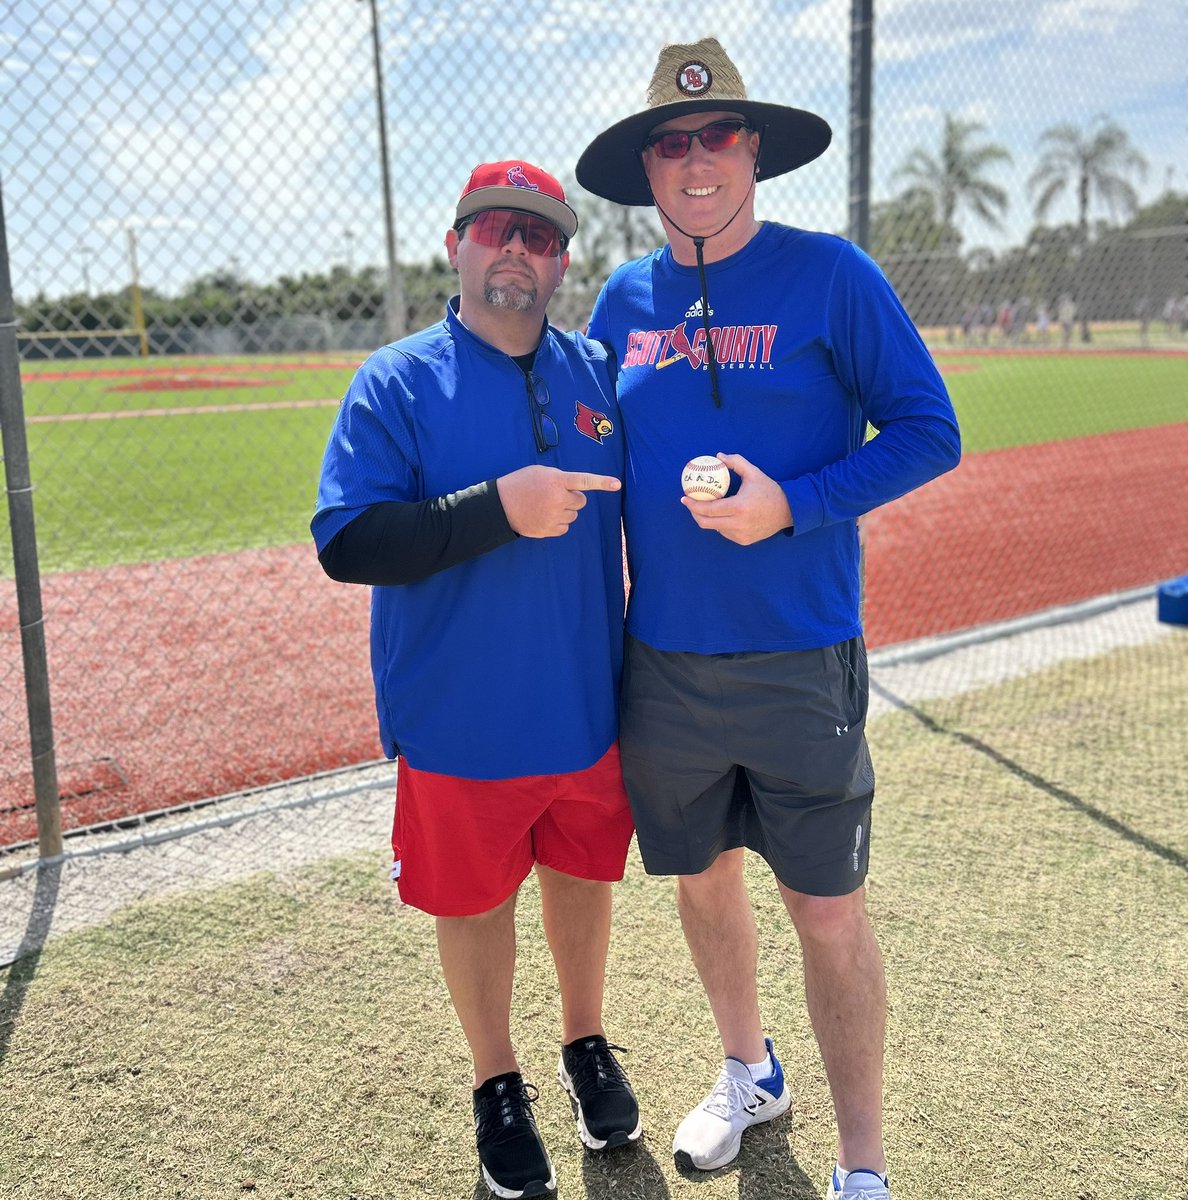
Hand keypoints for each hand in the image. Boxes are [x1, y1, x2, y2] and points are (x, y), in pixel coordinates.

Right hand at [497, 465, 620, 537]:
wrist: (499, 505)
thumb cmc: (520, 484)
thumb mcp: (540, 472)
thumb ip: (560, 477)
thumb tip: (575, 488)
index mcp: (556, 481)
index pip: (584, 481)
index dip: (602, 482)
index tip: (617, 484)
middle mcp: (558, 499)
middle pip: (581, 501)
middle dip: (572, 498)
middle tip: (553, 495)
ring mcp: (554, 516)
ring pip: (573, 515)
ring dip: (565, 511)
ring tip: (545, 506)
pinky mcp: (549, 530)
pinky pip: (565, 528)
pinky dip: (558, 523)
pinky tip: (543, 516)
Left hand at [680, 453, 792, 544]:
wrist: (788, 511)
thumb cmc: (769, 490)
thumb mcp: (754, 473)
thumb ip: (736, 462)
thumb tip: (718, 456)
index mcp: (739, 507)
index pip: (709, 509)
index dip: (693, 504)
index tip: (684, 497)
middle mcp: (739, 524)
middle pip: (706, 523)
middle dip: (694, 513)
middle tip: (690, 504)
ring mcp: (741, 534)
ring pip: (715, 528)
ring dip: (707, 518)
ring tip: (704, 507)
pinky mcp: (743, 541)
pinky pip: (725, 532)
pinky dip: (720, 524)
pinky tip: (721, 515)